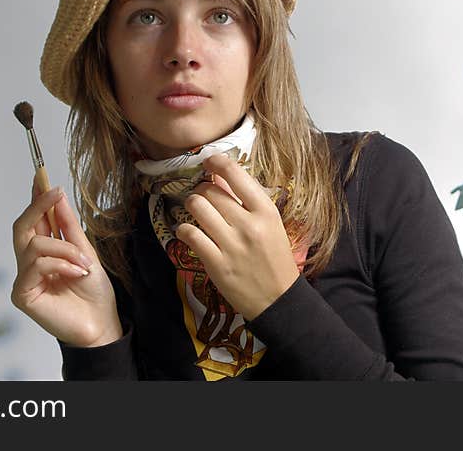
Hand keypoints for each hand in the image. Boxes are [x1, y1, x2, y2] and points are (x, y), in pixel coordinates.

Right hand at [10, 177, 121, 346]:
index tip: (41, 176)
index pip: (34, 221)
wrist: (101, 323)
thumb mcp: (84, 251)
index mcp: (44, 252)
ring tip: (84, 264)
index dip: (35, 199)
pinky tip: (76, 275)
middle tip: (55, 193)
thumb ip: (67, 226)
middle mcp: (29, 264)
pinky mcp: (22, 294)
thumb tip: (56, 194)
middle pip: (21, 227)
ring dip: (64, 250)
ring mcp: (24, 279)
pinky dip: (60, 265)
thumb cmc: (93, 292)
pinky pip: (36, 266)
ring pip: (33, 245)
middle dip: (38, 206)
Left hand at [174, 153, 299, 320]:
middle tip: (204, 197)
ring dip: (192, 206)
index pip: (235, 174)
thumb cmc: (274, 258)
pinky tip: (188, 233)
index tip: (208, 163)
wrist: (278, 299)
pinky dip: (184, 230)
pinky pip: (189, 234)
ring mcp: (231, 245)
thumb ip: (248, 202)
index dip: (216, 162)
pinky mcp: (216, 264)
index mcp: (266, 212)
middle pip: (210, 191)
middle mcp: (248, 225)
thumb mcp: (271, 225)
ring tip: (197, 212)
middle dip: (202, 190)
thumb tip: (220, 177)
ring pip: (197, 207)